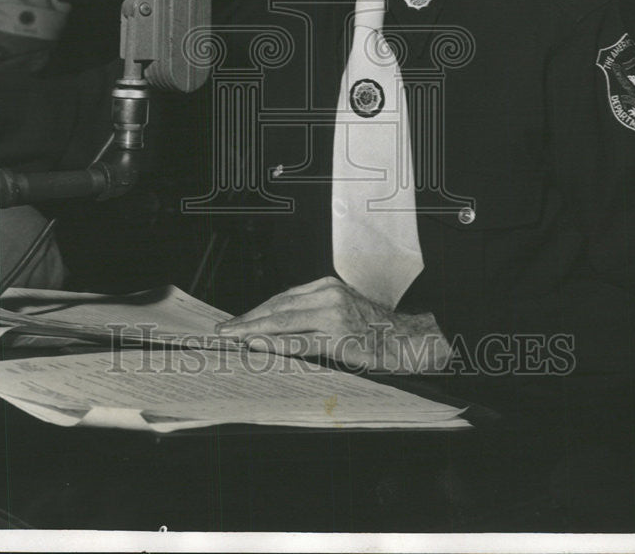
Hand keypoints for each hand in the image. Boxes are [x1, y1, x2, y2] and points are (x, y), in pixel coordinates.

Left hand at [215, 276, 450, 373]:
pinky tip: (258, 347)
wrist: (407, 341)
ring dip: (254, 332)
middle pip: (279, 307)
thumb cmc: (375, 330)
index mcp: (328, 286)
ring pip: (284, 322)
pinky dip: (275, 344)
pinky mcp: (338, 338)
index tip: (238, 320)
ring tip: (234, 340)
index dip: (258, 310)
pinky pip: (299, 342)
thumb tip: (277, 329)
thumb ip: (314, 313)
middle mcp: (329, 296)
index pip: (283, 298)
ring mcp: (333, 316)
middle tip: (226, 330)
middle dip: (249, 320)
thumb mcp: (343, 309)